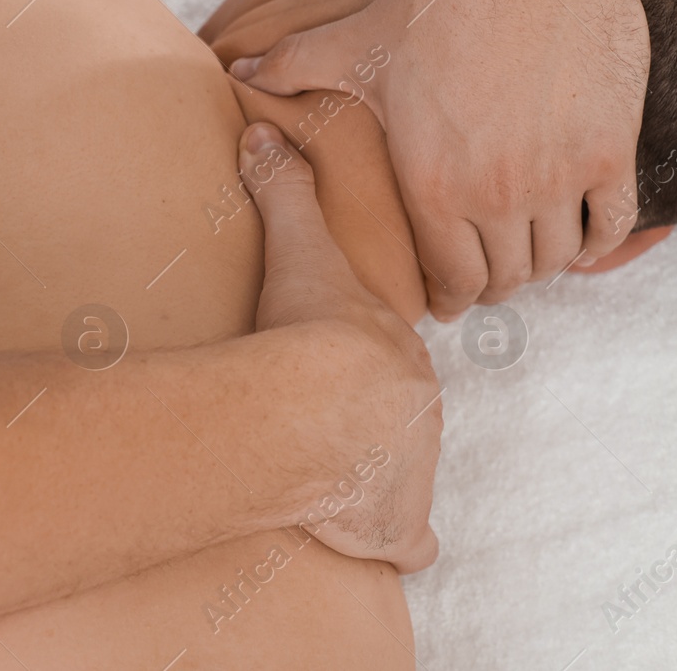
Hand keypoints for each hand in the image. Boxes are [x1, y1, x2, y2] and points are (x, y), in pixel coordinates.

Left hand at [237, 0, 649, 318]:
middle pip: (506, 280)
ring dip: (544, 264)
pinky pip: (611, 226)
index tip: (450, 299)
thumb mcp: (356, 40)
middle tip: (492, 278)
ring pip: (556, 258)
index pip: (450, 281)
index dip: (449, 298)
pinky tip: (585, 234)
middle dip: (494, 286)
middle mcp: (496, 194)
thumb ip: (294, 64)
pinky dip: (598, 241)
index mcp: (433, 183)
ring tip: (535, 254)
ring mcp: (558, 176)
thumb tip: (237, 68)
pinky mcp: (609, 151)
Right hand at [237, 122, 441, 572]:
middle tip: (321, 420)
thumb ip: (281, 189)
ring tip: (333, 477)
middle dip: (366, 420)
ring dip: (374, 477)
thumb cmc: (312, 323)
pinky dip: (397, 544)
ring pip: (402, 473)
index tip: (330, 368)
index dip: (357, 364)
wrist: (314, 402)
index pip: (386, 360)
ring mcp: (411, 472)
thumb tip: (259, 131)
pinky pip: (408, 544)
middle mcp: (417, 413)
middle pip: (395, 416)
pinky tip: (382, 543)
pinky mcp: (394, 526)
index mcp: (400, 354)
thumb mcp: (298, 244)